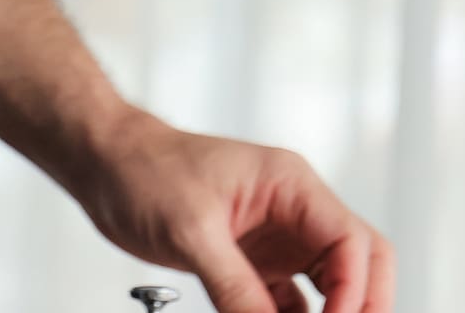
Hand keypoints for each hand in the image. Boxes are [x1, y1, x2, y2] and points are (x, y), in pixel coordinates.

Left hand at [73, 112, 391, 312]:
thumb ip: (236, 289)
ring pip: (329, 287)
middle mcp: (293, 211)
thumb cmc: (144, 170)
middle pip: (357, 264)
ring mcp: (276, 239)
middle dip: (360, 304)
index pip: (353, 241)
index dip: (354, 290)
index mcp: (291, 186)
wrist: (103, 164)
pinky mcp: (252, 262)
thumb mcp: (192, 232)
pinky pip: (287, 302)